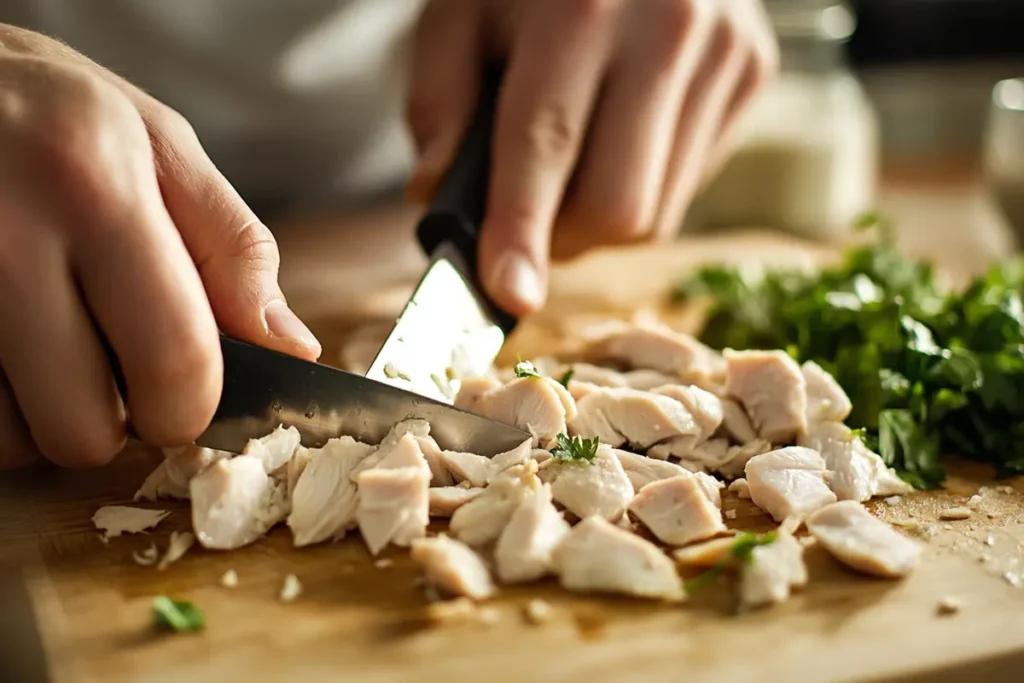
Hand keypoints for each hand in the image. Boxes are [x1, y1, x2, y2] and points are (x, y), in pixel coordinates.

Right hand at [0, 25, 320, 469]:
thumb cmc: (49, 109)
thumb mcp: (157, 144)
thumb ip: (232, 247)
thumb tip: (292, 344)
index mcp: (96, 191)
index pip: (173, 357)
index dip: (190, 408)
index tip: (182, 402)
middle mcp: (5, 239)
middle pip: (83, 427)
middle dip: (114, 423)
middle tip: (108, 371)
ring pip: (11, 441)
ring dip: (42, 417)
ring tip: (47, 344)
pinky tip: (6, 347)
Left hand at [407, 0, 777, 315]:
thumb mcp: (459, 8)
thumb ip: (439, 101)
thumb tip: (441, 199)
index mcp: (581, 5)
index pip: (546, 144)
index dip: (522, 230)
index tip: (508, 295)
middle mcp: (668, 28)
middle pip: (617, 204)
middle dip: (559, 239)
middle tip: (525, 222)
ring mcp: (723, 51)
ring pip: (658, 211)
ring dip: (599, 222)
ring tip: (572, 169)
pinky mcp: (752, 70)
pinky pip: (690, 183)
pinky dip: (642, 187)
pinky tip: (620, 137)